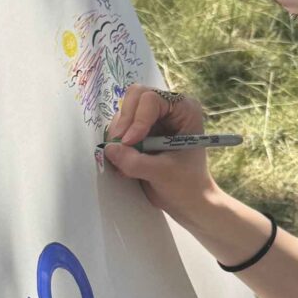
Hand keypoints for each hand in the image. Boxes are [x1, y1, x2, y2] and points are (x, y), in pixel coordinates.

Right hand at [102, 85, 218, 222]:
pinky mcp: (140, 131)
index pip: (152, 99)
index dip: (137, 119)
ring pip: (124, 112)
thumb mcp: (162, 174)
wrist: (187, 200)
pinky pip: (120, 128)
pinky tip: (125, 161)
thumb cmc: (186, 185)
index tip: (130, 142)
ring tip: (125, 160)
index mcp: (184, 110)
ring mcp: (152, 119)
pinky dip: (117, 143)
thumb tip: (109, 149)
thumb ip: (136, 162)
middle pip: (135, 96)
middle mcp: (168, 108)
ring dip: (119, 134)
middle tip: (120, 146)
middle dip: (125, 121)